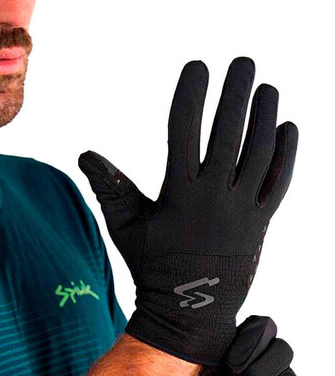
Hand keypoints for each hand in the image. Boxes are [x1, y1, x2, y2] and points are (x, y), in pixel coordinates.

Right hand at [78, 58, 297, 364]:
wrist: (191, 312)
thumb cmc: (152, 268)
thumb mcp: (126, 228)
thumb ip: (110, 189)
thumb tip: (86, 154)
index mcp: (180, 195)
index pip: (185, 131)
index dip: (192, 95)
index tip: (198, 67)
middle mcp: (214, 199)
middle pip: (229, 135)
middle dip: (236, 95)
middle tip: (245, 63)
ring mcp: (242, 212)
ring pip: (260, 155)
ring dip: (265, 118)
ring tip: (267, 89)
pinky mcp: (260, 224)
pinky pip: (279, 184)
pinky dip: (286, 156)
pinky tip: (289, 127)